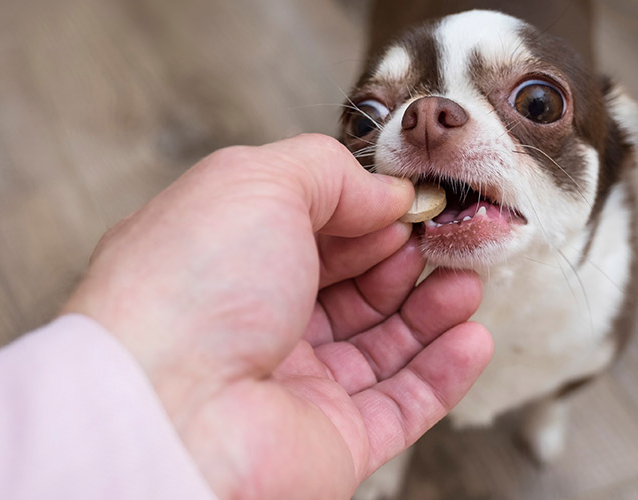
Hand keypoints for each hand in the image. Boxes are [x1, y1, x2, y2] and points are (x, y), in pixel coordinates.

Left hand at [63, 134, 492, 498]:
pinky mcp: (330, 442)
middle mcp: (253, 326)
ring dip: (431, 312)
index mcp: (224, 262)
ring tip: (464, 282)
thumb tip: (384, 191)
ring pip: (381, 348)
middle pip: (349, 290)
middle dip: (402, 260)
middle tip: (443, 238)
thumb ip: (328, 172)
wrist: (168, 412)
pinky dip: (443, 373)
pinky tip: (469, 337)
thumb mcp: (256, 183)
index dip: (363, 213)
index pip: (309, 232)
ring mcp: (292, 388)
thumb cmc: (185, 294)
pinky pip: (401, 406)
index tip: (409, 199)